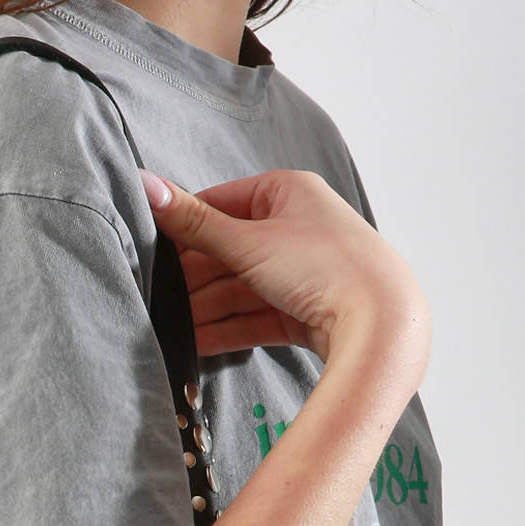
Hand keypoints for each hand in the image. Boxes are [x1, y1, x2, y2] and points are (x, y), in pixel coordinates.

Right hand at [137, 165, 428, 369]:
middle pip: (228, 251)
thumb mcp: (249, 241)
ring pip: (240, 288)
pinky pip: (255, 317)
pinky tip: (196, 342)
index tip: (151, 250)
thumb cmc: (324, 267)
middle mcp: (296, 228)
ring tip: (170, 327)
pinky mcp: (305, 311)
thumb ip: (194, 222)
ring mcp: (301, 272)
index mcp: (287, 192)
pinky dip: (227, 329)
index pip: (220, 204)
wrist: (380, 325)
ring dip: (204, 308)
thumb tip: (145, 183)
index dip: (185, 228)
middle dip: (193, 278)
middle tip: (156, 296)